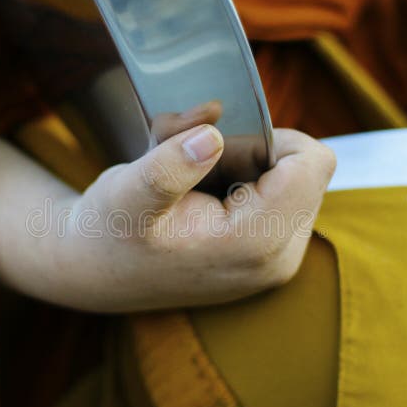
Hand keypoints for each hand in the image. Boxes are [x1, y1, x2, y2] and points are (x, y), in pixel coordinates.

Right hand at [0, 105, 335, 311]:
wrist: (96, 272)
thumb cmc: (109, 233)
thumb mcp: (127, 193)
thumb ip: (170, 166)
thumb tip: (212, 134)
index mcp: (256, 243)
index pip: (311, 163)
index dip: (267, 138)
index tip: (218, 147)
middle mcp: (279, 256)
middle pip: (304, 169)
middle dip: (251, 151)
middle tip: (195, 163)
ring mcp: (276, 259)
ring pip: (291, 179)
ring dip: (244, 165)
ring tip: (192, 183)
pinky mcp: (267, 256)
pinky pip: (279, 196)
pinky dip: (243, 181)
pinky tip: (200, 196)